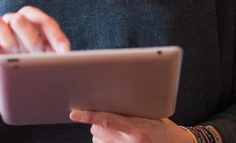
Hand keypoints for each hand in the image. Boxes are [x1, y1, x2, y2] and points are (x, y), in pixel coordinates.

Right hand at [0, 6, 70, 117]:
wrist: (13, 74)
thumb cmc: (35, 61)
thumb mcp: (48, 57)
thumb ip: (56, 55)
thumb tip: (66, 60)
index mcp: (33, 22)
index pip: (44, 21)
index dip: (55, 35)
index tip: (64, 52)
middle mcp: (14, 22)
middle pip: (19, 19)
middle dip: (29, 36)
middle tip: (38, 52)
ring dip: (4, 36)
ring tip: (13, 53)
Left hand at [70, 110, 194, 141]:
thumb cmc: (162, 128)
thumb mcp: (149, 113)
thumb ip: (130, 109)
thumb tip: (108, 98)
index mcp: (136, 128)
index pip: (107, 120)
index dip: (89, 115)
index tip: (74, 113)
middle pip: (98, 130)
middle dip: (97, 122)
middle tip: (109, 116)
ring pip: (98, 140)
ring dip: (101, 134)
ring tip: (117, 130)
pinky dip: (104, 142)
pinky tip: (114, 138)